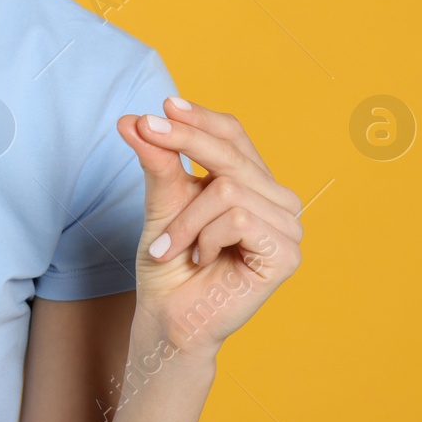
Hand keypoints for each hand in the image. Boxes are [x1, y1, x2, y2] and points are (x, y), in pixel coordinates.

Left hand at [116, 95, 303, 358]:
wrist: (169, 316)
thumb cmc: (169, 263)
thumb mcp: (161, 203)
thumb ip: (158, 162)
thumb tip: (132, 120)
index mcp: (254, 182)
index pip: (234, 135)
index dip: (200, 118)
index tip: (163, 104)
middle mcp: (278, 200)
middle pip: (231, 153)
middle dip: (182, 142)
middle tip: (143, 132)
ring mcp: (288, 227)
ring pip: (228, 189)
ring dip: (186, 219)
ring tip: (172, 247)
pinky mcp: (287, 254)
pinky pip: (237, 218)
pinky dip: (205, 237)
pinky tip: (201, 259)